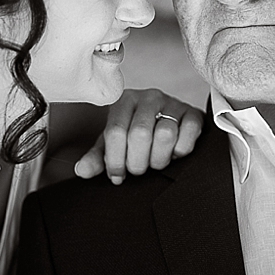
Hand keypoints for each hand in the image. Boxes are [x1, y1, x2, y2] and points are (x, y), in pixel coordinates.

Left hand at [74, 89, 202, 183]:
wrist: (167, 125)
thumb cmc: (134, 137)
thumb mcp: (112, 145)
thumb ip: (97, 158)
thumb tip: (81, 170)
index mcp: (123, 101)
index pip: (115, 132)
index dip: (115, 161)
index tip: (117, 176)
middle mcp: (148, 97)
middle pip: (139, 134)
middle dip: (137, 162)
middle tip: (138, 169)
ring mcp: (173, 103)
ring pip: (165, 134)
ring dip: (159, 159)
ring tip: (155, 162)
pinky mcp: (194, 113)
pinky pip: (189, 133)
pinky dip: (181, 151)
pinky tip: (174, 153)